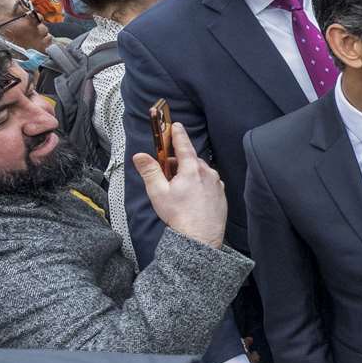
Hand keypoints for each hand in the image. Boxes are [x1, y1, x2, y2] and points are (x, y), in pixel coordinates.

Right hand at [134, 123, 226, 248]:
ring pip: (200, 172)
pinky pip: (209, 183)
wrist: (200, 237)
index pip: (184, 145)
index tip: (175, 125)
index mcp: (192, 169)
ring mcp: (217, 184)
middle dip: (178, 162)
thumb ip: (149, 171)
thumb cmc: (179, 215)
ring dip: (189, 174)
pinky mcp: (221, 194)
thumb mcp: (158, 192)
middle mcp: (208, 173)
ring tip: (178, 190)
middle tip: (167, 174)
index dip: (178, 134)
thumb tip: (140, 156)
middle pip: (190, 160)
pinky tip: (191, 197)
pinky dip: (199, 184)